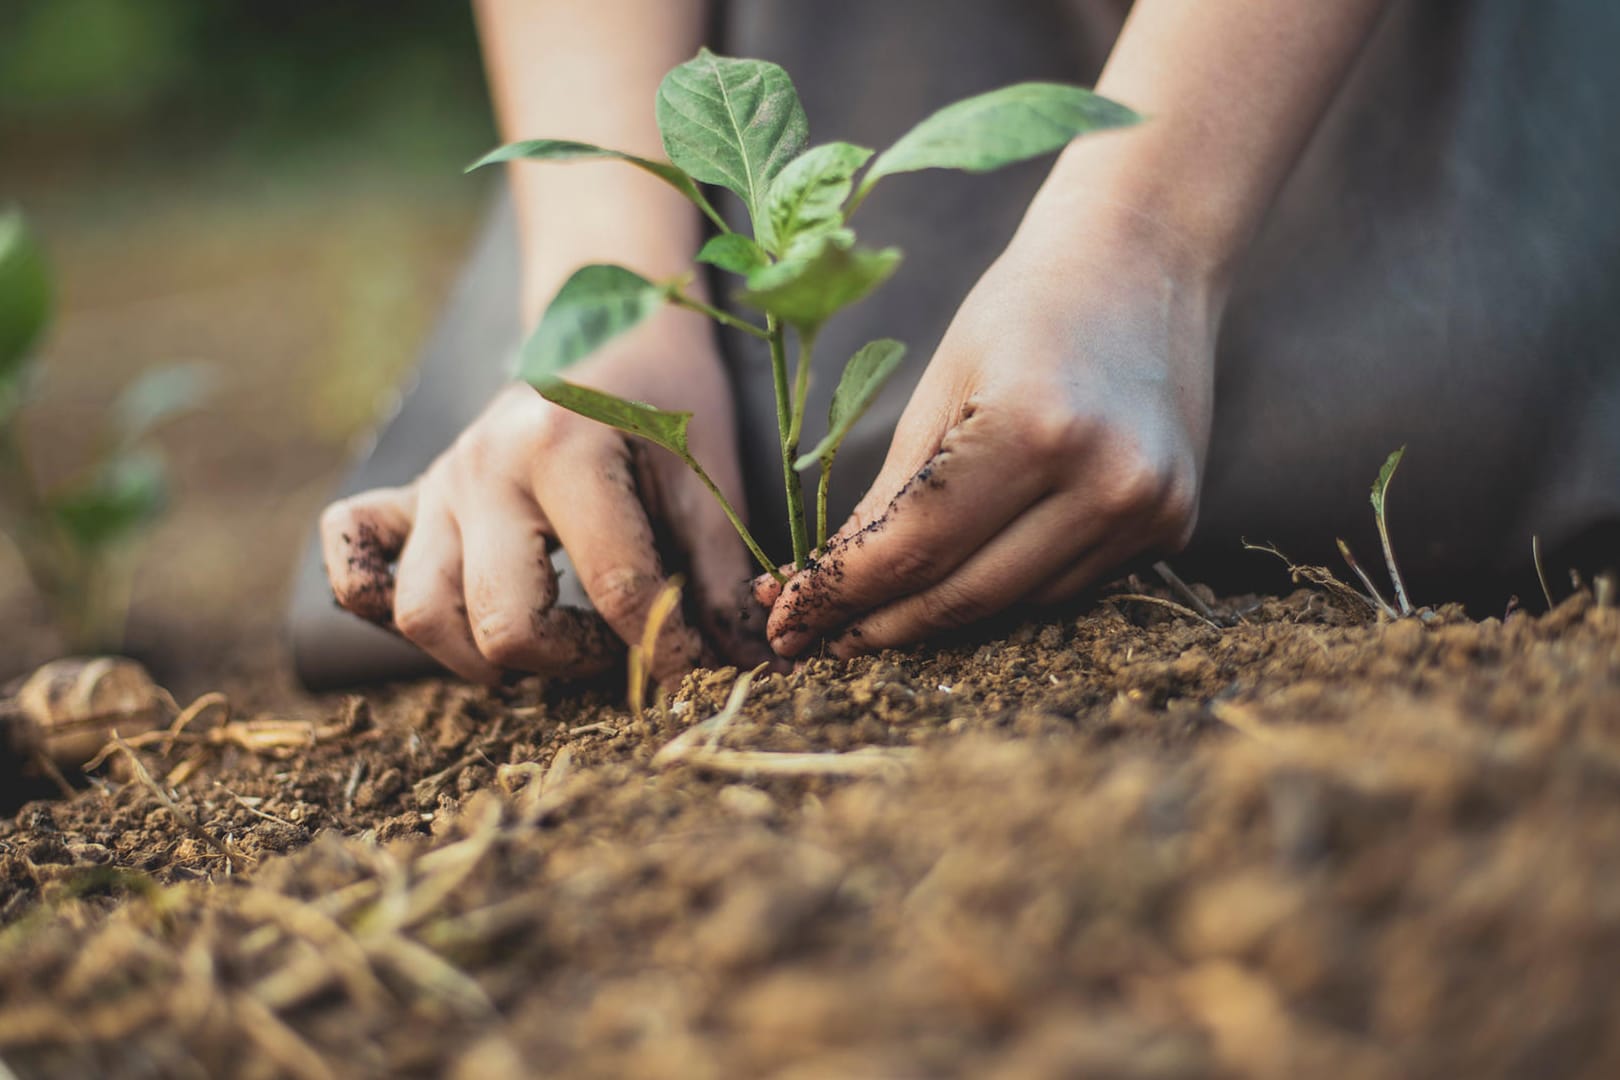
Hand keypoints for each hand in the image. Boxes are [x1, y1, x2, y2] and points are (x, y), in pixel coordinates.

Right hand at [321, 309, 758, 684]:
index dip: (666, 649)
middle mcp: (482, 467)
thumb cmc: (666, 400)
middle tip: (614, 645)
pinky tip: (452, 613)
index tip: (697, 671)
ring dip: (484, 655)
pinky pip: (354, 562)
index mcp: (562, 449)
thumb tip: (745, 666)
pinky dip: (378, 602)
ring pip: (422, 614)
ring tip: (549, 640)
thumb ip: (717, 575)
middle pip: (500, 623)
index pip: (613, 589)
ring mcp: (438, 484)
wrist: (609, 325)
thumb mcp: (707, 477)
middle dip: (570, 660)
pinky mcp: (409, 496)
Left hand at [757, 213, 1218, 657]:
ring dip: (940, 613)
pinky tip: (969, 568)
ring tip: (878, 608)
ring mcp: (1151, 510)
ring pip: (1016, 605)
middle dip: (879, 625)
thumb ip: (889, 497)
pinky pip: (1066, 586)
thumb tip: (827, 587)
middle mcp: (1106, 480)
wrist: (1145, 260)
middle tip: (814, 639)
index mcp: (1034, 428)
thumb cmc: (1024, 310)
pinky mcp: (1175, 523)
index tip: (787, 624)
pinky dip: (1008, 586)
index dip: (841, 596)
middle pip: (965, 597)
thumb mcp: (939, 389)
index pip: (916, 549)